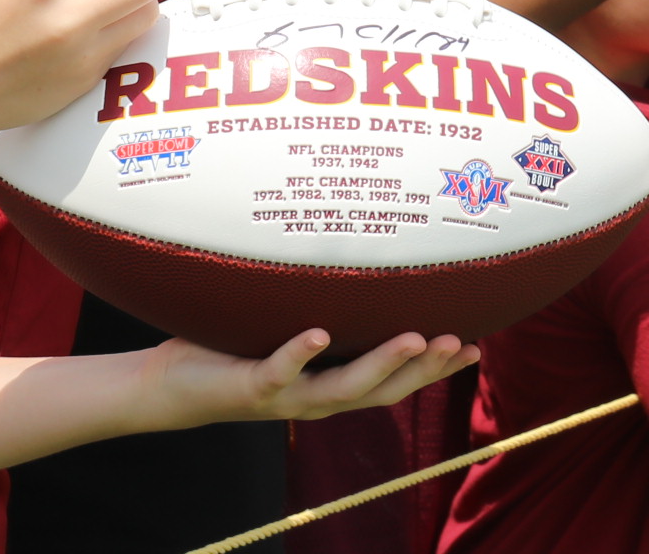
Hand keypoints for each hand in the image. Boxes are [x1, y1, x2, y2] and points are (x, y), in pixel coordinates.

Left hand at [137, 328, 476, 429]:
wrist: (172, 386)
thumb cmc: (233, 348)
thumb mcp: (290, 325)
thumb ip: (324, 306)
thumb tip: (359, 252)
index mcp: (331, 384)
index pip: (395, 382)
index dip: (436, 370)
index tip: (476, 347)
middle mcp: (316, 397)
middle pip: (382, 390)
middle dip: (425, 369)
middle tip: (462, 343)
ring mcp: (287, 394)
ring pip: (343, 387)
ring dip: (382, 364)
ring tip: (416, 337)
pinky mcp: (251, 386)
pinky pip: (279, 369)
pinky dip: (300, 352)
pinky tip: (319, 333)